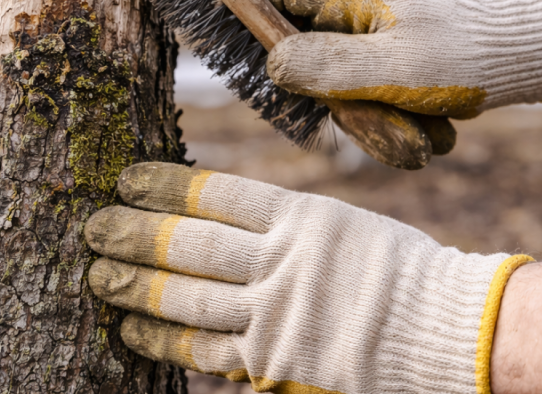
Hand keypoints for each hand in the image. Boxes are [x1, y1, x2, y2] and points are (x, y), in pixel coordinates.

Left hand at [85, 162, 532, 393]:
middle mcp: (283, 263)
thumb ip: (285, 225)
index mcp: (303, 217)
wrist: (449, 331)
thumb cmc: (401, 273)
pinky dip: (163, 338)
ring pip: (188, 297)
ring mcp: (277, 315)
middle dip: (134, 233)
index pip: (216, 194)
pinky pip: (205, 350)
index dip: (165, 185)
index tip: (128, 178)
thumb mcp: (345, 225)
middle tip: (93, 224)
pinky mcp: (275, 363)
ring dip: (135, 284)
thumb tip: (222, 219)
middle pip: (190, 244)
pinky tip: (131, 327)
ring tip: (96, 273)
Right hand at [251, 0, 541, 117]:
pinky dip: (387, 114)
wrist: (533, 52)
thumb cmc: (471, 53)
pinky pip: (364, 86)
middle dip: (327, 96)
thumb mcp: (396, 69)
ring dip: (366, 115)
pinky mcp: (387, 47)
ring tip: (413, 134)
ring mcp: (370, 22)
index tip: (254, 64)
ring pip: (333, 76)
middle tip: (360, 119)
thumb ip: (327, 66)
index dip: (248, 15)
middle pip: (298, 43)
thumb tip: (273, 64)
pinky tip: (423, 131)